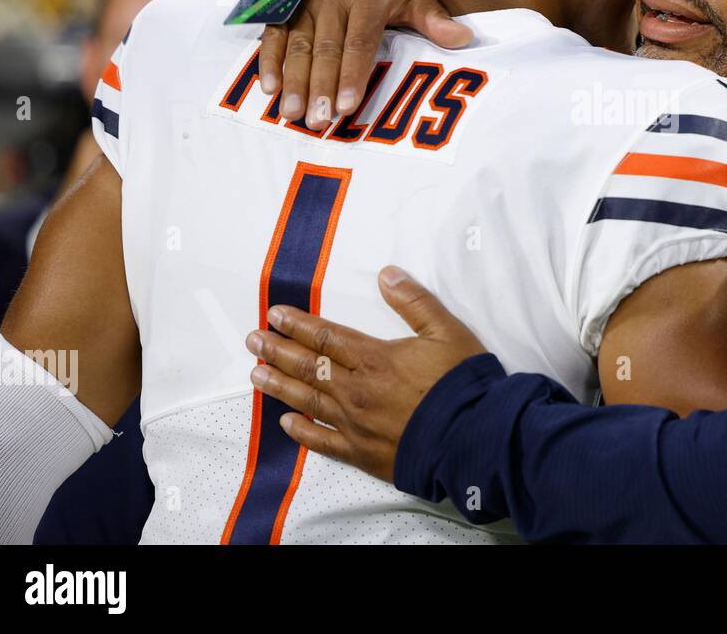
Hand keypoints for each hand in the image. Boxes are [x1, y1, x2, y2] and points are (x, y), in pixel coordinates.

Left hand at [245, 265, 485, 482]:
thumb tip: (386, 274)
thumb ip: (415, 302)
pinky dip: (302, 432)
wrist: (473, 439)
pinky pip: (322, 442)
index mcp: (374, 358)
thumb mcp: (447, 331)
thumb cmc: (462, 383)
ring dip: (279, 386)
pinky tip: (286, 424)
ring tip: (255, 374)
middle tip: (253, 340)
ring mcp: (354, 424)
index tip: (275, 315)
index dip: (298, 324)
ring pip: (307, 401)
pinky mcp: (361, 453)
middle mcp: (355, 390)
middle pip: (308, 366)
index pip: (326, 336)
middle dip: (278, 351)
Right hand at [258, 0, 472, 130]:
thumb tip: (464, 39)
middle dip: (319, 86)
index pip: (360, 41)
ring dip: (293, 79)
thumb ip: (434, 17)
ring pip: (297, 43)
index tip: (347, 105)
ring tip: (290, 112)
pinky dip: (269, 59)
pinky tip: (268, 86)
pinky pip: (274, 33)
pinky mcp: (285, 3)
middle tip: (316, 120)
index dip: (353, 74)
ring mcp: (305, 0)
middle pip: (325, 48)